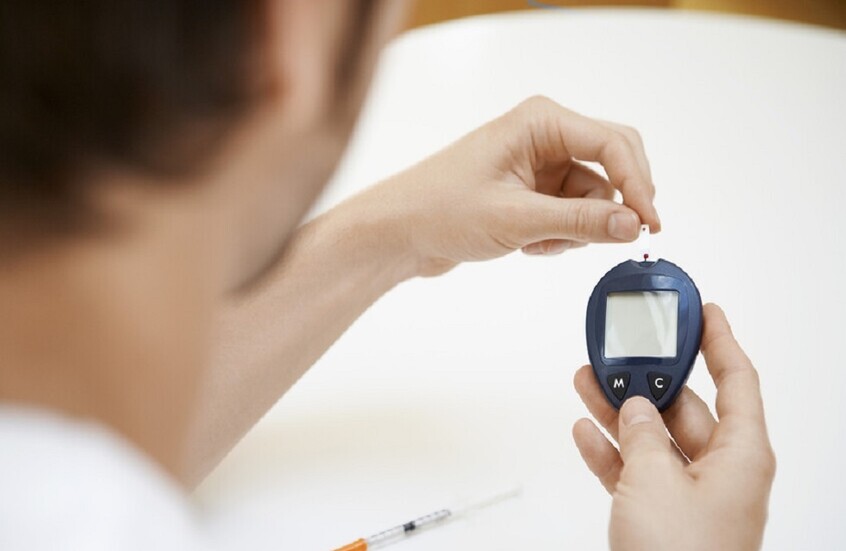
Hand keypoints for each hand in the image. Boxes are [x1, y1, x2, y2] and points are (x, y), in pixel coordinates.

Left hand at [347, 96, 659, 276]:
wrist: (400, 232)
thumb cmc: (440, 210)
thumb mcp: (517, 220)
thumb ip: (579, 222)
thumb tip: (633, 225)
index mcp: (541, 121)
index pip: (613, 144)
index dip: (639, 184)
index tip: (650, 225)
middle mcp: (545, 135)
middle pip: (613, 164)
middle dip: (610, 206)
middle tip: (614, 240)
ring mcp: (540, 163)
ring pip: (593, 197)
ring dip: (575, 229)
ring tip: (535, 243)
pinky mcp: (534, 190)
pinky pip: (571, 213)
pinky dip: (558, 236)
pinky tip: (526, 245)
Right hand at [572, 304, 775, 550]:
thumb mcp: (656, 481)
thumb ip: (642, 435)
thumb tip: (634, 409)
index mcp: (740, 456)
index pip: (738, 380)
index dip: (721, 340)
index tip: (704, 310)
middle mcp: (719, 472)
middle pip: (685, 407)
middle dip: (649, 378)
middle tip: (622, 350)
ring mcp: (688, 496)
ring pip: (652, 437)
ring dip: (619, 410)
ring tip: (588, 379)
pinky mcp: (659, 517)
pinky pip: (633, 471)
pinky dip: (608, 451)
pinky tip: (585, 430)